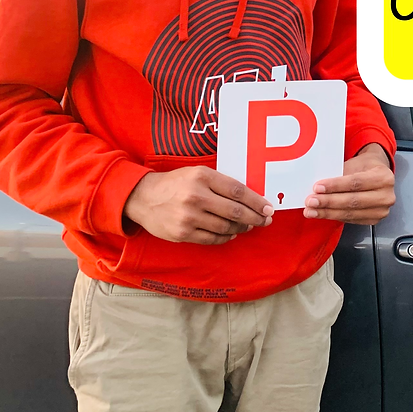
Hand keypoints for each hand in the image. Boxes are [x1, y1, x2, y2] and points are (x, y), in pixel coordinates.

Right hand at [124, 167, 273, 244]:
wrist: (144, 197)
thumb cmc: (176, 183)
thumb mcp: (198, 173)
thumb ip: (221, 183)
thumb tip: (250, 198)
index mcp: (203, 177)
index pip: (238, 190)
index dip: (256, 201)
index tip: (268, 207)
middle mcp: (196, 196)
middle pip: (235, 211)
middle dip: (255, 217)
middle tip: (265, 220)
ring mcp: (189, 217)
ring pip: (226, 227)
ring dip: (241, 228)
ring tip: (248, 225)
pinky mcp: (182, 233)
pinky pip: (212, 238)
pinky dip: (226, 237)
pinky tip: (231, 232)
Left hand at [303, 142, 395, 225]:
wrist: (377, 173)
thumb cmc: (365, 166)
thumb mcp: (355, 163)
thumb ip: (340, 174)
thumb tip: (319, 187)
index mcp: (384, 177)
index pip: (356, 183)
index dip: (335, 186)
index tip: (318, 188)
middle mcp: (386, 196)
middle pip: (353, 201)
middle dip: (329, 202)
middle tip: (311, 201)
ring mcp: (382, 210)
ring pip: (350, 213)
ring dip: (328, 212)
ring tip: (312, 210)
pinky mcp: (374, 220)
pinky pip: (351, 219)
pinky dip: (334, 216)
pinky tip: (323, 214)